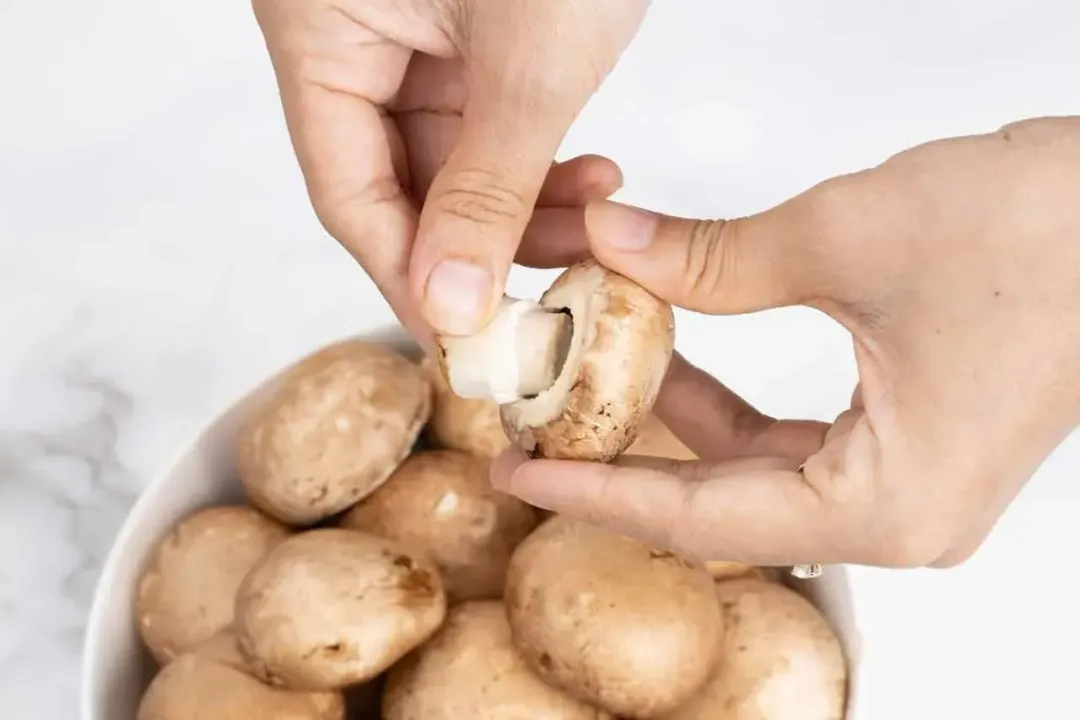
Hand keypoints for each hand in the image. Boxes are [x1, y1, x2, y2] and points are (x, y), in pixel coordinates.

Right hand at [252, 0, 648, 346]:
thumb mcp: (529, 62)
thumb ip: (487, 192)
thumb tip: (449, 306)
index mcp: (322, 26)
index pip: (346, 189)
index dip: (406, 272)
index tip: (464, 335)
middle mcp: (354, 31)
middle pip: (399, 181)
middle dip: (484, 241)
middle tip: (548, 290)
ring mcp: (411, 31)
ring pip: (451, 160)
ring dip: (524, 205)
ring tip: (594, 224)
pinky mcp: (464, 32)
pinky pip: (486, 122)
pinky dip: (537, 160)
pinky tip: (590, 179)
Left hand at [493, 116, 1079, 568]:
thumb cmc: (1044, 234)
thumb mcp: (843, 238)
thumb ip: (711, 256)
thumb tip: (614, 245)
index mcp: (885, 506)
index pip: (698, 519)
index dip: (595, 495)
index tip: (520, 475)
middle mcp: (901, 515)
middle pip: (721, 503)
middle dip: (627, 455)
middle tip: (542, 423)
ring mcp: (910, 481)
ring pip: (754, 469)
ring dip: (676, 419)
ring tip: (602, 370)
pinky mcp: (914, 439)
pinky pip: (793, 440)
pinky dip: (730, 403)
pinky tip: (679, 353)